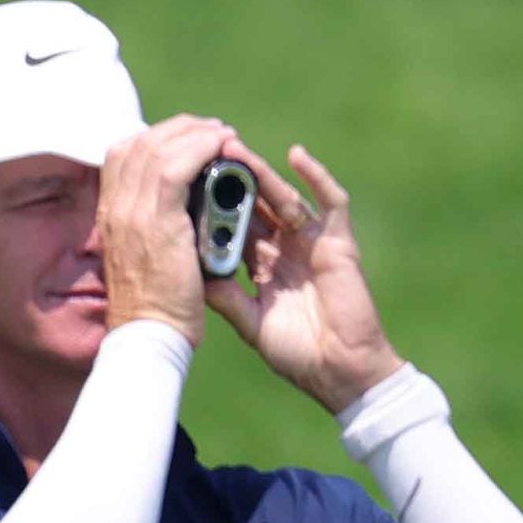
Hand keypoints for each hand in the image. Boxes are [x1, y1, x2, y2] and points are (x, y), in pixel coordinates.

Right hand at [95, 115, 234, 346]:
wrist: (148, 334)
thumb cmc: (155, 305)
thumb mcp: (143, 257)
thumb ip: (152, 228)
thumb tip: (182, 208)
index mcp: (110, 214)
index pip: (122, 154)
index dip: (156, 137)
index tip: (188, 138)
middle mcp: (114, 207)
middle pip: (139, 143)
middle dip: (180, 128)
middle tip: (214, 131)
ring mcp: (131, 212)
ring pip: (157, 148)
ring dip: (196, 133)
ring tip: (224, 136)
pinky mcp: (156, 220)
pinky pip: (176, 166)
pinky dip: (201, 148)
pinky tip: (223, 146)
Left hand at [203, 140, 403, 412]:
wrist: (338, 372)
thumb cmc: (296, 352)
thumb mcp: (249, 322)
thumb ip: (224, 296)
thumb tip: (191, 274)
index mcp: (261, 263)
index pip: (231, 225)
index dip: (210, 206)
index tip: (183, 185)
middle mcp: (285, 247)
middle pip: (254, 204)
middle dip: (230, 181)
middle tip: (202, 155)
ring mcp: (312, 242)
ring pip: (283, 197)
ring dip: (261, 173)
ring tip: (234, 150)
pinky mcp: (339, 243)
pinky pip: (331, 203)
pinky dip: (316, 177)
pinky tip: (296, 155)